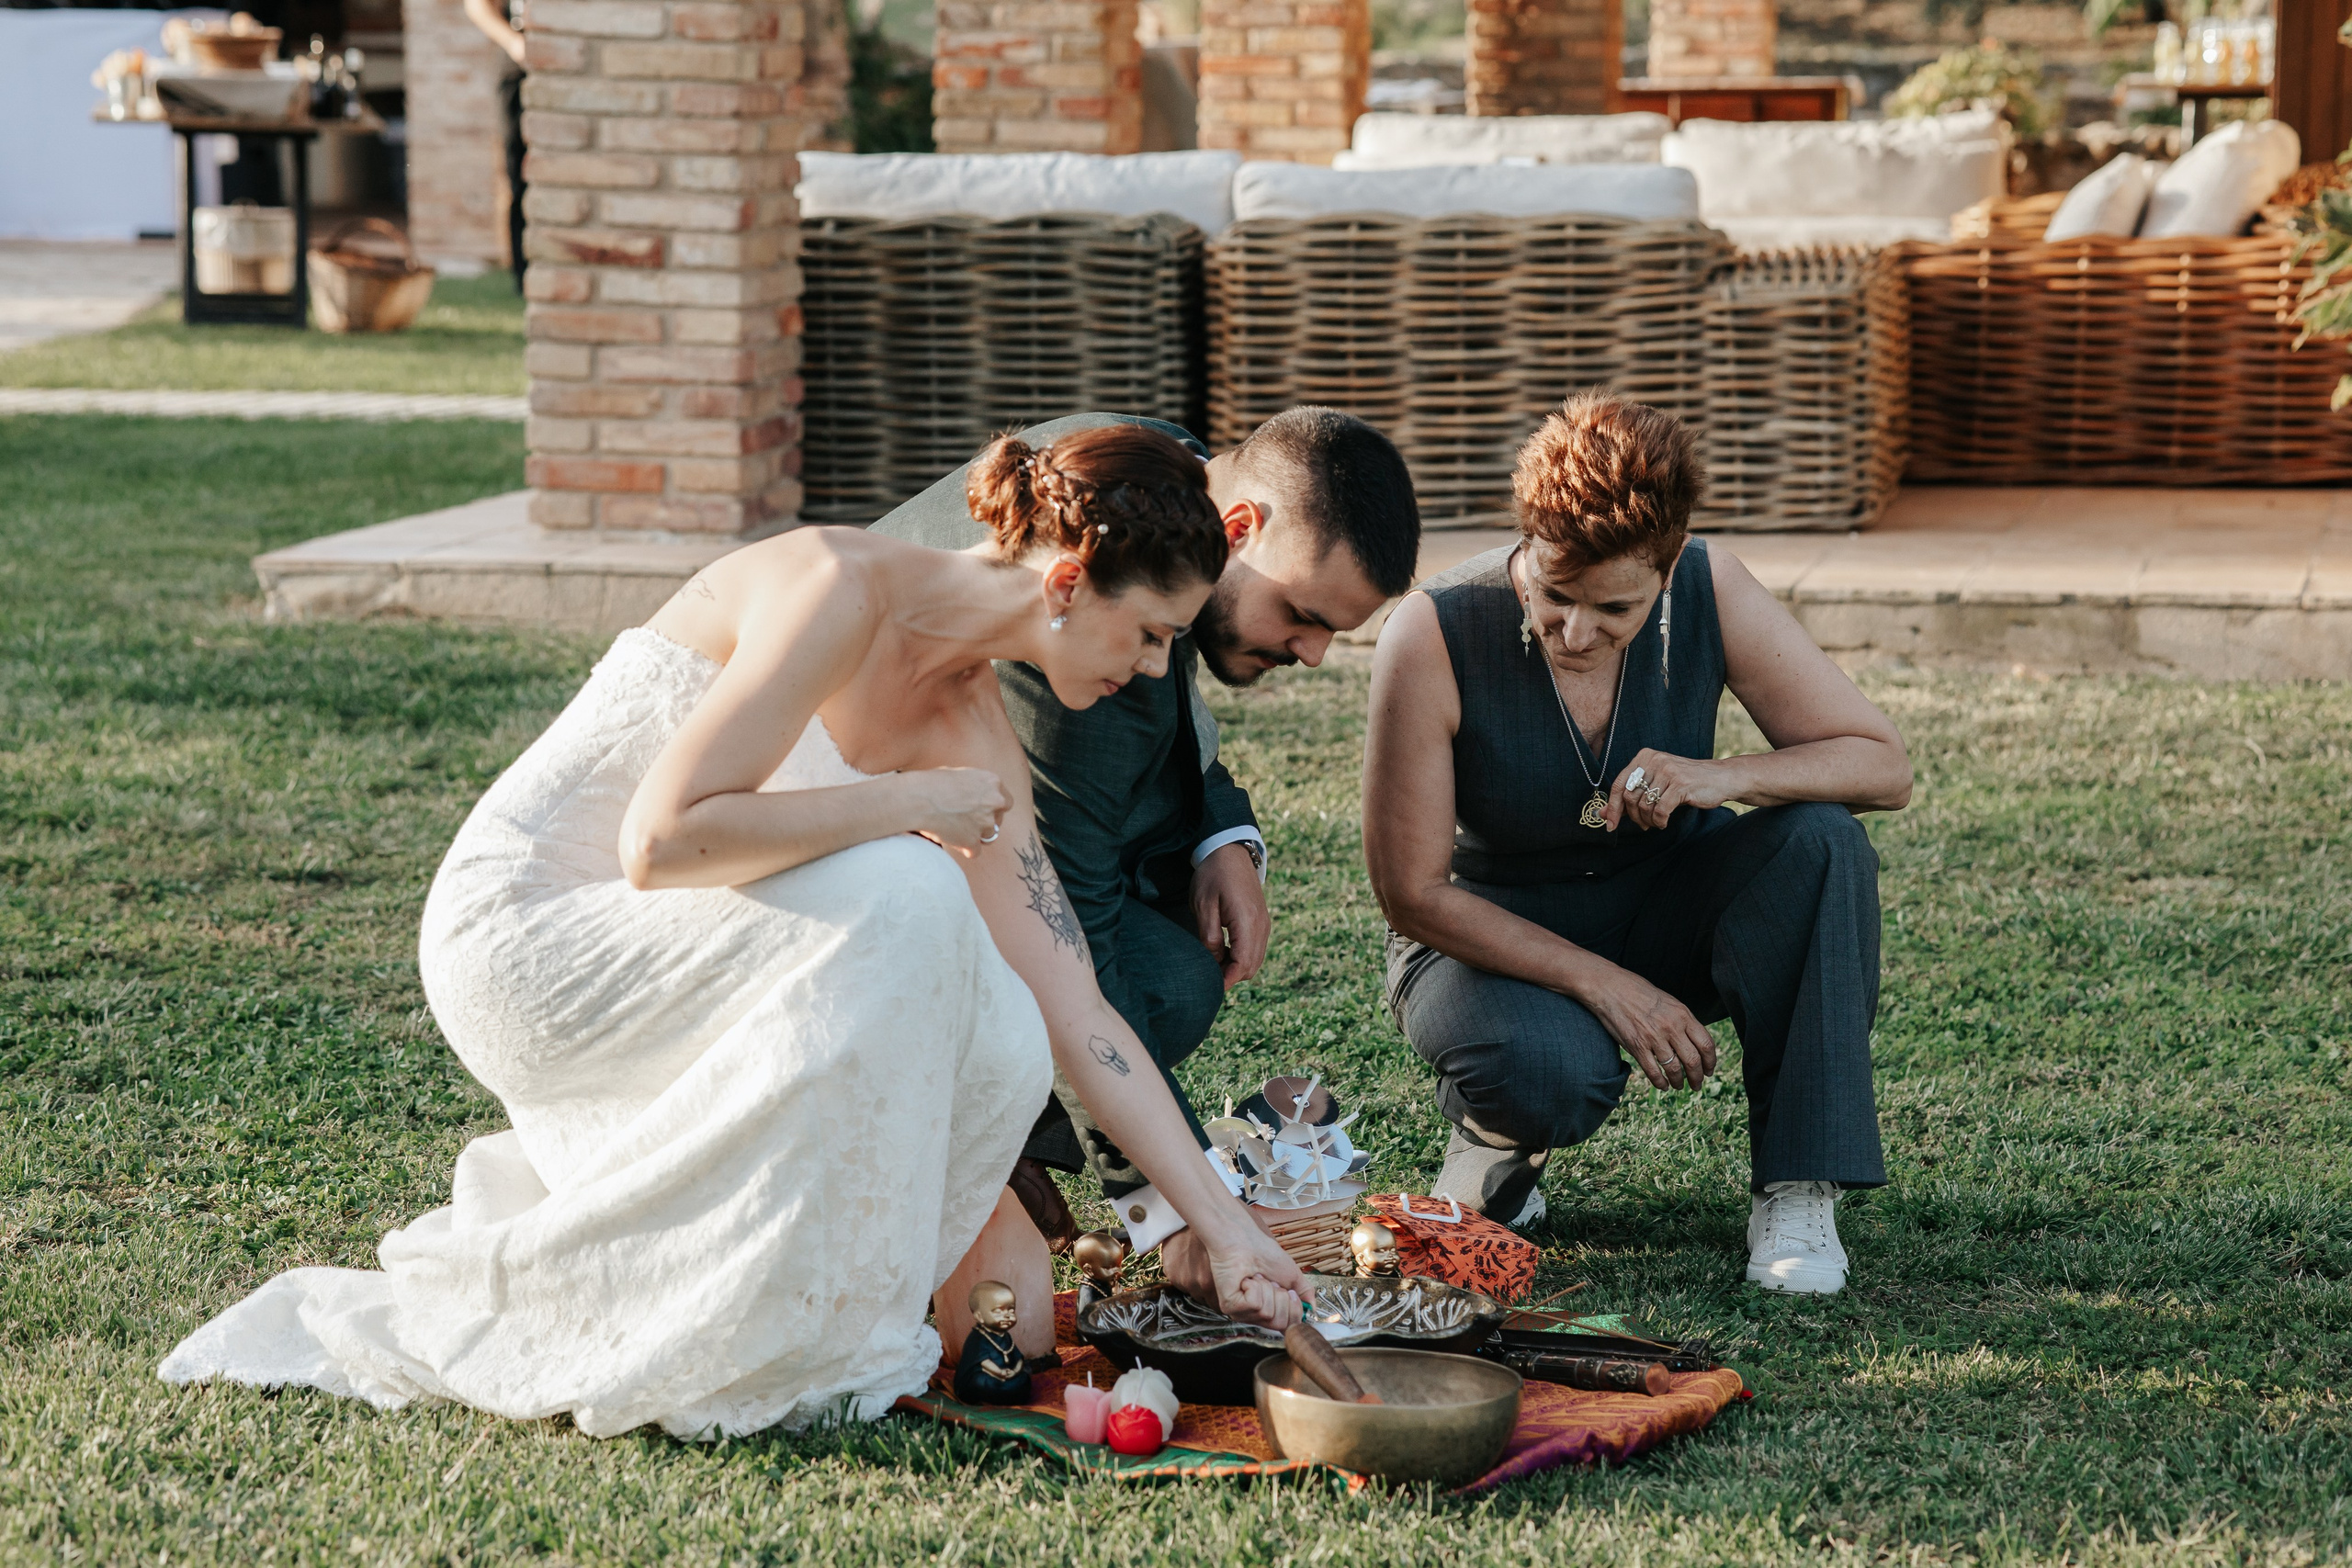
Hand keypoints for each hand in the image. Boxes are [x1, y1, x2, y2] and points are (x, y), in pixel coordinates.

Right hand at [906, 767, 1008, 857]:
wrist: (918, 799)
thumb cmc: (931, 783)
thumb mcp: (959, 775)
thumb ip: (974, 787)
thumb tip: (975, 795)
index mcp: (992, 783)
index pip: (1006, 802)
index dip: (994, 808)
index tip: (983, 811)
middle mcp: (994, 802)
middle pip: (999, 820)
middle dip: (986, 822)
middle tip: (967, 821)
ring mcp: (985, 823)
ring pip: (988, 837)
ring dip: (975, 836)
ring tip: (954, 829)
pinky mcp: (973, 841)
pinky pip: (975, 851)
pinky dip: (965, 849)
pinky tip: (953, 842)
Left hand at [1161, 1209, 1309, 1328]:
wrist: (1244, 1239)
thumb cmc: (1264, 1253)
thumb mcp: (1293, 1275)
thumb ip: (1306, 1294)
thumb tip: (1312, 1310)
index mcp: (1270, 1310)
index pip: (1289, 1327)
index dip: (1295, 1310)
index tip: (1290, 1292)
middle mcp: (1255, 1315)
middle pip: (1281, 1324)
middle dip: (1281, 1298)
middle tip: (1271, 1281)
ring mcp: (1242, 1313)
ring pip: (1268, 1314)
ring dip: (1267, 1288)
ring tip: (1256, 1276)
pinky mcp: (1230, 1306)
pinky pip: (1255, 1305)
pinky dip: (1256, 1287)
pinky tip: (1246, 1278)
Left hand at [1190, 842, 1268, 989]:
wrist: (1230, 851)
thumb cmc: (1213, 875)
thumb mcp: (1203, 905)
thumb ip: (1209, 937)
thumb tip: (1214, 962)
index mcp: (1248, 922)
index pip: (1242, 965)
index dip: (1226, 980)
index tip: (1209, 987)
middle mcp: (1261, 926)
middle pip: (1251, 967)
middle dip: (1231, 976)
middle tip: (1207, 974)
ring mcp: (1264, 924)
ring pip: (1255, 960)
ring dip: (1236, 967)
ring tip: (1213, 961)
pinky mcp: (1262, 921)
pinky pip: (1256, 948)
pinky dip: (1242, 956)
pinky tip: (1223, 950)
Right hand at [1578, 963, 1716, 1091]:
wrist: (1611, 988)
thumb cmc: (1640, 993)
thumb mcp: (1669, 1002)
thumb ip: (1682, 1021)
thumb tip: (1694, 1043)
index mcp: (1683, 1014)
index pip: (1706, 1044)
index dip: (1710, 1061)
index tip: (1709, 1070)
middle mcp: (1671, 1027)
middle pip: (1693, 1060)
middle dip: (1698, 1077)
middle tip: (1697, 1085)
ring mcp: (1653, 1037)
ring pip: (1674, 1069)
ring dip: (1679, 1082)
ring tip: (1679, 1086)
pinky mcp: (1636, 1046)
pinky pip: (1653, 1071)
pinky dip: (1660, 1082)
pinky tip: (1663, 1085)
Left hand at [1607, 750, 1740, 832]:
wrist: (1721, 778)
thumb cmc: (1686, 783)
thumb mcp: (1656, 785)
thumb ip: (1630, 797)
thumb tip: (1603, 814)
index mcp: (1645, 757)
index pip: (1618, 784)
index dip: (1612, 807)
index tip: (1610, 824)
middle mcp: (1655, 760)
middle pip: (1629, 796)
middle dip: (1633, 816)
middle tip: (1642, 825)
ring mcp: (1668, 772)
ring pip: (1644, 805)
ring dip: (1647, 820)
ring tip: (1654, 823)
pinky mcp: (1680, 785)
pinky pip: (1659, 811)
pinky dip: (1659, 821)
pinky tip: (1663, 822)